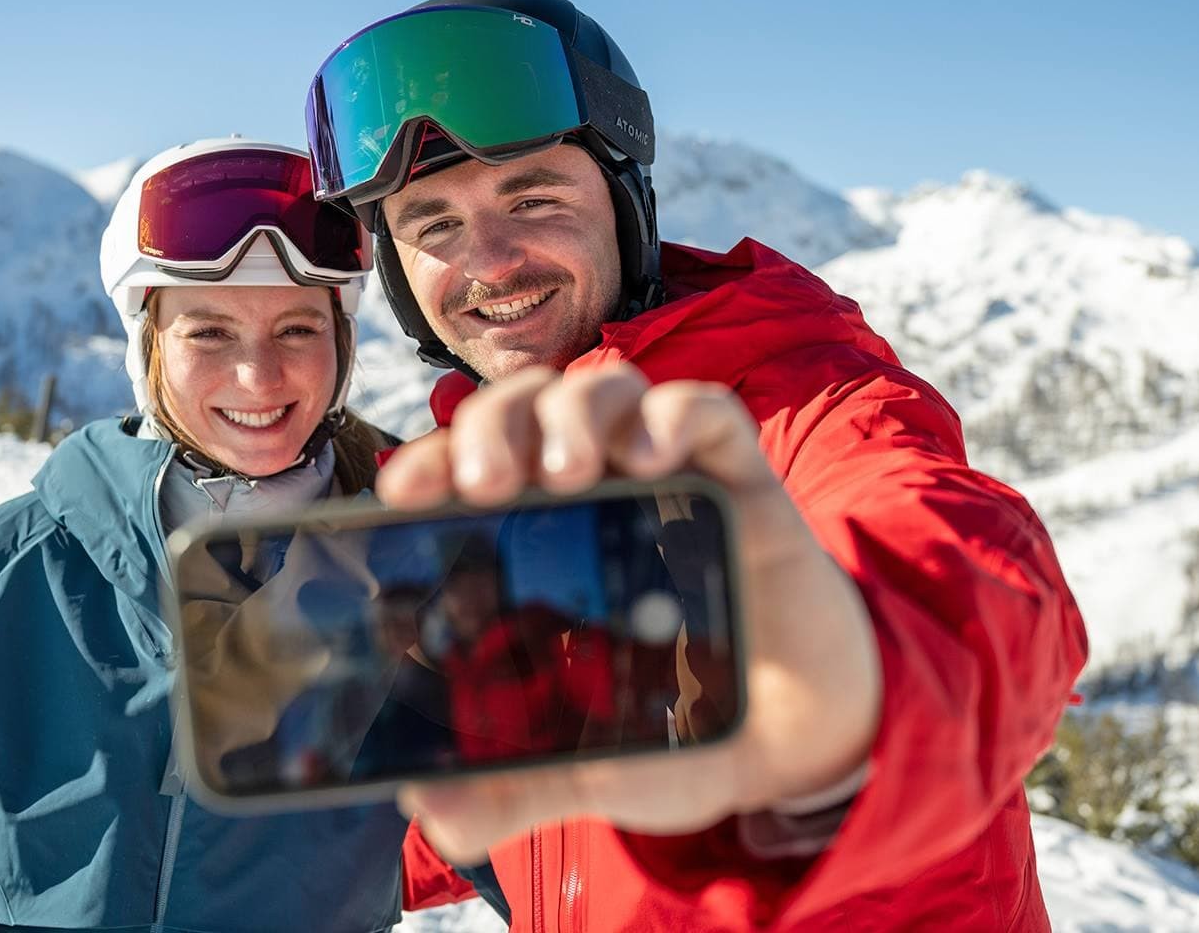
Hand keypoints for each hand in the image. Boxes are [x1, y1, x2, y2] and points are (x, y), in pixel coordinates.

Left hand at [376, 364, 881, 863]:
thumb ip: (514, 787)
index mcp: (542, 543)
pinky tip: (651, 455)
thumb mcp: (589, 766)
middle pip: (525, 407)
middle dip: (492, 426)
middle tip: (488, 484)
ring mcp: (667, 476)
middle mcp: (597, 493)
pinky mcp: (739, 476)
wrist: (795, 737)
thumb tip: (432, 810)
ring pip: (604, 387)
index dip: (429, 462)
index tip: (404, 494)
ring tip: (568, 472)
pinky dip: (672, 415)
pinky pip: (707, 410)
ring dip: (572, 412)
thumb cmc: (682, 730)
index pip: (468, 469)